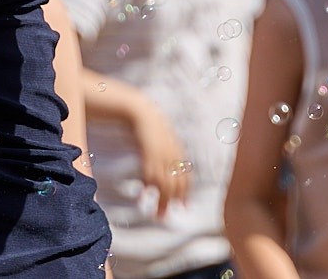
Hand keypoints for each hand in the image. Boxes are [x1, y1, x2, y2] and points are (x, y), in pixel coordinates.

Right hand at [125, 95, 190, 215]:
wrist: (142, 112)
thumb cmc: (152, 126)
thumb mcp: (165, 139)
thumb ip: (169, 154)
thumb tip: (167, 172)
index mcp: (178, 154)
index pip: (185, 179)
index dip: (185, 194)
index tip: (183, 207)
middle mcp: (172, 157)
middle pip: (176, 185)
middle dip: (173, 202)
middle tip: (166, 216)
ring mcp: (161, 156)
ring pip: (165, 184)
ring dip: (162, 201)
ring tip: (158, 213)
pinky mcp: (149, 154)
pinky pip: (151, 175)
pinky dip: (149, 187)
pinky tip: (145, 195)